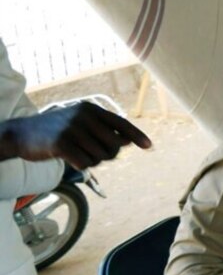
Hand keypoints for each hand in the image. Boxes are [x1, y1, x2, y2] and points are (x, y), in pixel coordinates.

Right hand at [0, 102, 151, 168]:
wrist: (21, 134)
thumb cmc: (56, 131)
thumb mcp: (79, 123)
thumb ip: (102, 130)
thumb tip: (126, 142)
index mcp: (90, 109)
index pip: (121, 123)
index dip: (136, 135)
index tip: (149, 146)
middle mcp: (84, 116)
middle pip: (115, 145)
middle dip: (109, 155)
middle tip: (93, 155)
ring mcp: (72, 129)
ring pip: (101, 156)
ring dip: (93, 161)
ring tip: (78, 154)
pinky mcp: (61, 144)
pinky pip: (85, 163)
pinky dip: (81, 165)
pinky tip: (70, 159)